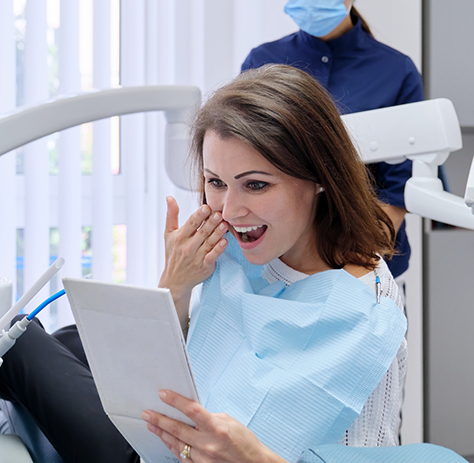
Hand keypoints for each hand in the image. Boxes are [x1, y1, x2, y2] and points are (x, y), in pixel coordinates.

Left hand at [142, 390, 283, 462]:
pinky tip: (166, 440)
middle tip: (148, 413)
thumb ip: (209, 417)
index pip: (192, 410)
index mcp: (217, 428)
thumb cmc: (244, 443)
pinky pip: (181, 457)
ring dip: (162, 433)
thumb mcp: (229, 422)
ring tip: (152, 425)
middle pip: (178, 429)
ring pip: (176, 444)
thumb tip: (193, 414)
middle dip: (160, 419)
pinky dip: (172, 447)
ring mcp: (203, 459)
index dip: (176, 401)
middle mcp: (208, 444)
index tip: (164, 395)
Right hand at [159, 197, 227, 324]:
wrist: (175, 280)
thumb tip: (170, 197)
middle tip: (219, 213)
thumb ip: (171, 215)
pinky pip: (212, 256)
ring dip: (217, 233)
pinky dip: (218, 249)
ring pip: (209, 243)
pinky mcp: (205, 266)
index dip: (199, 215)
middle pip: (201, 232)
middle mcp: (188, 247)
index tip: (206, 207)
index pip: (191, 224)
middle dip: (211, 222)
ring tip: (224, 224)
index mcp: (180, 237)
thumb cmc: (173, 254)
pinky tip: (225, 242)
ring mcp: (196, 257)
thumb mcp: (169, 234)